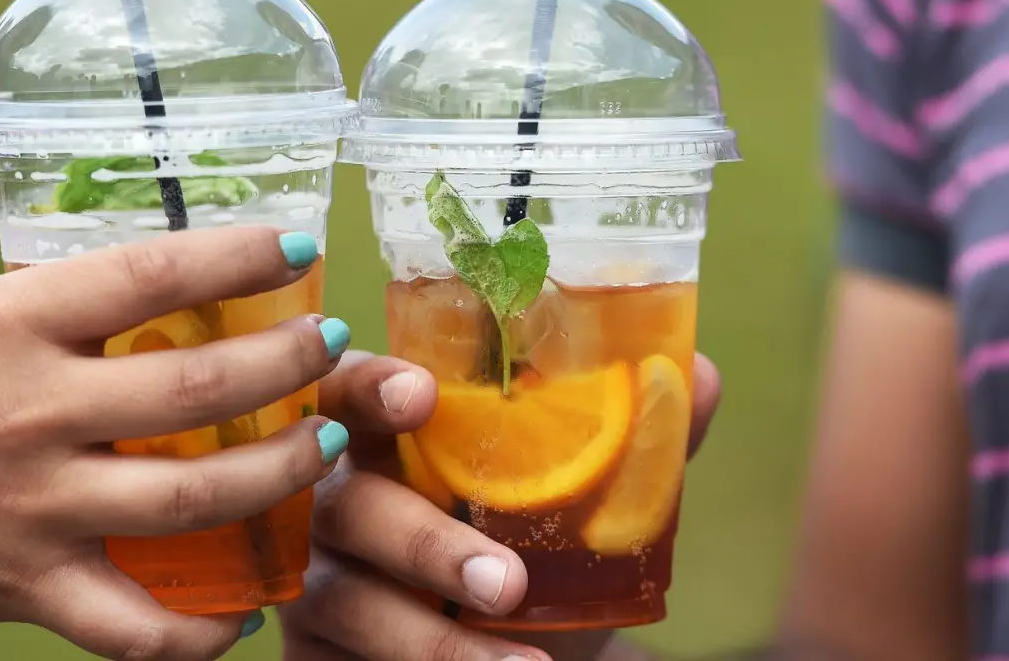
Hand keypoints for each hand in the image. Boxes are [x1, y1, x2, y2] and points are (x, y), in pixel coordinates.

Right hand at [279, 352, 722, 660]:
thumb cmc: (527, 570)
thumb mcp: (578, 517)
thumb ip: (631, 450)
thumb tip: (697, 374)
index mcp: (389, 440)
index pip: (350, 391)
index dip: (371, 386)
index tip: (420, 395)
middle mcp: (338, 499)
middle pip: (347, 502)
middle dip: (423, 539)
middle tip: (508, 581)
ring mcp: (319, 581)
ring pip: (347, 598)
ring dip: (436, 636)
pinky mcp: (311, 652)